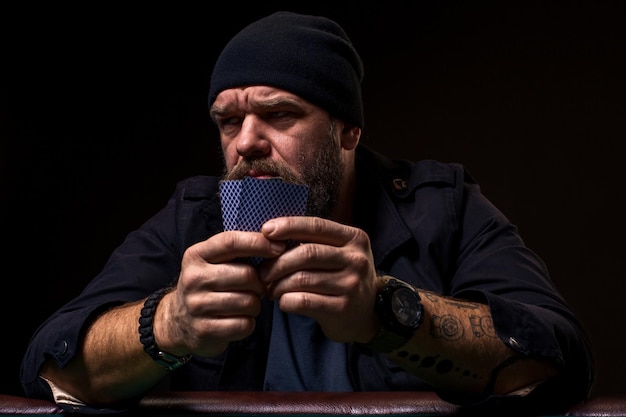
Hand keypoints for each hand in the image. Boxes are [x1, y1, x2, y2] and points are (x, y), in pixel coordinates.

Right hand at [156, 230, 285, 356]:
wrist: (178, 321)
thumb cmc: (208, 285)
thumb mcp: (212, 261)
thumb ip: (237, 250)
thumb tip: (277, 242)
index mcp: (196, 255)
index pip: (230, 242)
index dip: (258, 243)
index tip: (280, 247)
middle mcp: (193, 278)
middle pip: (246, 275)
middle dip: (260, 283)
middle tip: (258, 288)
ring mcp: (196, 305)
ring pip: (248, 302)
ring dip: (256, 305)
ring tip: (248, 304)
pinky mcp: (204, 330)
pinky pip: (243, 325)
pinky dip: (249, 323)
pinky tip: (240, 319)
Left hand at [259, 216, 379, 343]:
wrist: (366, 315)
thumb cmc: (342, 278)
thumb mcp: (339, 253)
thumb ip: (314, 241)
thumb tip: (271, 234)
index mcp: (354, 238)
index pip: (317, 225)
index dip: (289, 226)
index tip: (266, 230)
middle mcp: (356, 259)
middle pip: (307, 253)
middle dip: (278, 262)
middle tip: (263, 272)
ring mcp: (352, 285)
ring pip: (302, 279)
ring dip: (278, 284)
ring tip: (270, 289)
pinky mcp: (343, 308)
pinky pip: (304, 301)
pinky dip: (286, 301)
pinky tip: (283, 301)